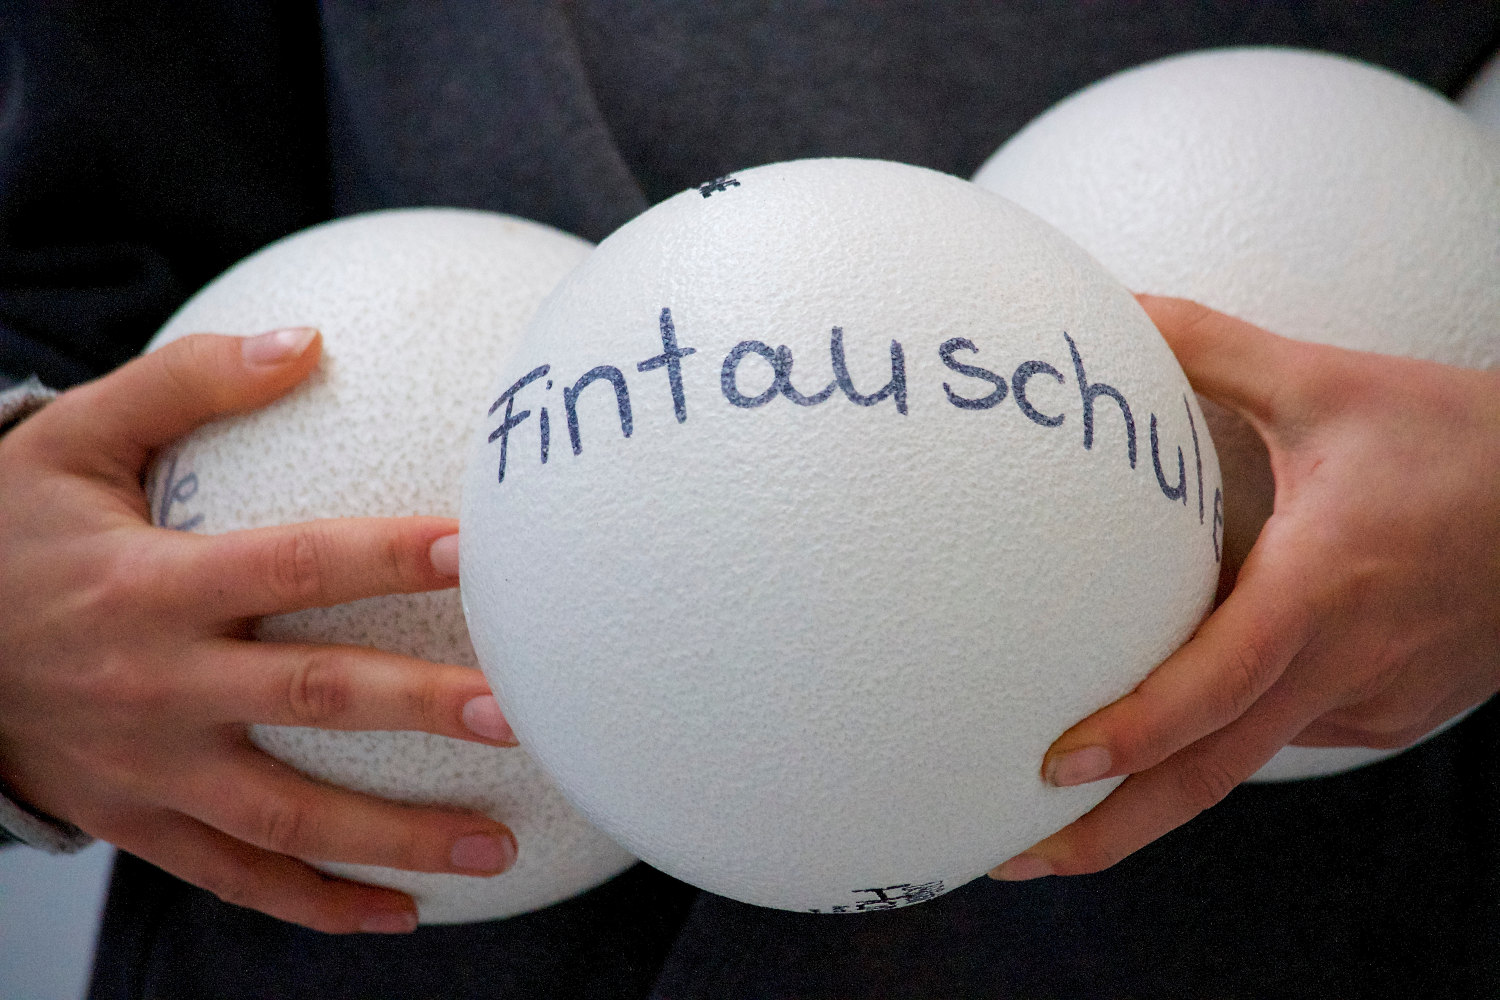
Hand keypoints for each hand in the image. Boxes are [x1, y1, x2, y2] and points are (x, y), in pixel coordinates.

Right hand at [0, 329, 519, 932]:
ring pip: (287, 819)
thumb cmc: (11, 530)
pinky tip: (400, 915)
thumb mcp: (74, 439)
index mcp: (151, 583)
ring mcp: (149, 768)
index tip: (477, 551)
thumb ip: (187, 381)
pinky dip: (317, 905)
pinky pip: (235, 878)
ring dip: (396, 839)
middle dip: (421, 709)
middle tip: (519, 715)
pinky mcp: (138, 823)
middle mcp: (157, 684)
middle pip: (312, 700)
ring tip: (497, 847)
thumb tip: (308, 341)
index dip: (384, 557)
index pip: (290, 566)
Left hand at [992, 295, 1499, 880]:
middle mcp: (1348, 663)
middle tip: (1010, 860)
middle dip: (1108, 832)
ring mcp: (1374, 700)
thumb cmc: (1463, 441)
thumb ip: (1209, 348)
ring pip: (1245, 757)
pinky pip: (1288, 728)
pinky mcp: (1389, 711)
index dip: (1136, 732)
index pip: (1220, 681)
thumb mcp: (1331, 382)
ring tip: (1056, 814)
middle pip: (1212, 773)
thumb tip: (1113, 311)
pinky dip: (1224, 735)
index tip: (1053, 768)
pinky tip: (1169, 723)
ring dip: (1153, 789)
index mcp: (1325, 585)